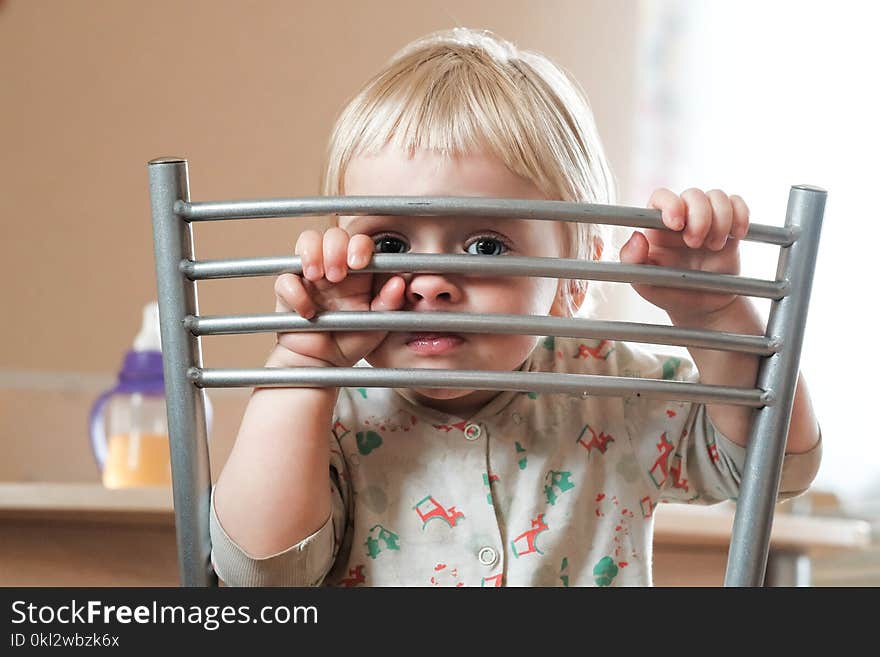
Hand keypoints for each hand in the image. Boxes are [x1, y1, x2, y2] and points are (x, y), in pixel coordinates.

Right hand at [269, 227, 405, 367]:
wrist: (325, 364)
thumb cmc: (352, 340)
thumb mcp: (378, 324)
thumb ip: (389, 304)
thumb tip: (400, 283)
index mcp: (359, 271)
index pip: (360, 241)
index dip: (359, 244)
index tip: (358, 263)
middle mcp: (334, 266)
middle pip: (333, 234)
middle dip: (334, 247)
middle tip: (337, 274)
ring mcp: (310, 276)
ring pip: (307, 241)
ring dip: (312, 253)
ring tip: (318, 277)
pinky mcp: (289, 292)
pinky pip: (285, 279)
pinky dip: (294, 292)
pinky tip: (308, 312)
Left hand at [619, 188, 749, 324]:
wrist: (701, 307)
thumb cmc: (669, 291)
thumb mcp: (644, 283)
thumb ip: (632, 261)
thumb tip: (637, 236)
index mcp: (658, 226)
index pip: (661, 197)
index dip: (670, 204)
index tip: (676, 224)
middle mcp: (682, 218)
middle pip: (693, 194)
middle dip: (699, 217)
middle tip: (695, 243)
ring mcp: (707, 219)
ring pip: (716, 196)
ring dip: (720, 219)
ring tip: (714, 246)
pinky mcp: (729, 225)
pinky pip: (737, 203)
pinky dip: (740, 215)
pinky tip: (736, 235)